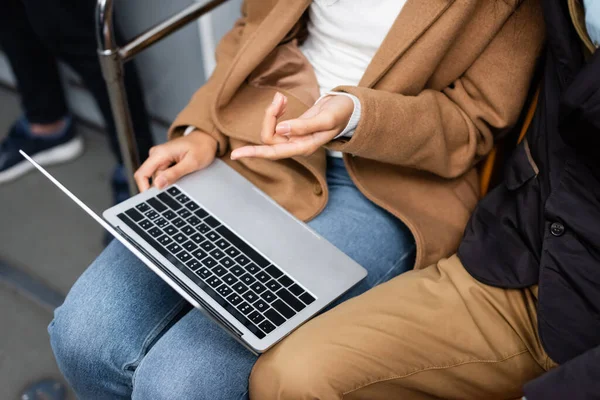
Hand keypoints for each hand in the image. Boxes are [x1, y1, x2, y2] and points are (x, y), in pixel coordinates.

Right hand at [134, 130, 216, 191]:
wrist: (206, 138)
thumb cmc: (201, 147)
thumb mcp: (191, 163)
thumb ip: (174, 174)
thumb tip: (157, 185)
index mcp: (159, 153)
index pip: (141, 174)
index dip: (144, 189)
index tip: (153, 199)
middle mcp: (156, 155)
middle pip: (151, 178)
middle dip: (164, 185)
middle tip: (182, 183)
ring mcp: (159, 158)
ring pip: (158, 178)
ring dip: (169, 181)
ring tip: (185, 174)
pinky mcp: (163, 161)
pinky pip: (163, 174)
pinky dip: (171, 178)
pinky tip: (182, 173)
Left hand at [230, 92, 353, 160]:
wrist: (348, 108)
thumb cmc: (340, 114)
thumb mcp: (326, 118)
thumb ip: (304, 126)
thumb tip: (281, 130)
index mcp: (304, 146)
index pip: (274, 151)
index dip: (254, 153)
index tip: (235, 155)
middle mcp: (296, 145)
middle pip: (269, 137)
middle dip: (269, 117)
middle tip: (280, 98)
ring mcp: (293, 138)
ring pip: (271, 129)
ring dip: (273, 112)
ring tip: (282, 98)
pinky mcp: (291, 129)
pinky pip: (275, 123)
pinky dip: (276, 111)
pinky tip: (282, 102)